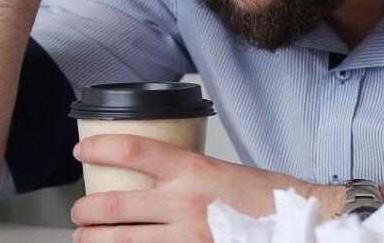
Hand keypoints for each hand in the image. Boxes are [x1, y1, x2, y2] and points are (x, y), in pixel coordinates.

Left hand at [70, 134, 338, 242]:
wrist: (304, 225)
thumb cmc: (270, 200)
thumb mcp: (223, 172)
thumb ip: (186, 176)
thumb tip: (150, 182)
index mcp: (194, 170)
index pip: (133, 149)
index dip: (99, 148)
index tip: (81, 150)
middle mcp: (186, 203)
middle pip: (114, 205)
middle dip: (85, 211)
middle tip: (79, 212)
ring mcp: (188, 237)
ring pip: (122, 240)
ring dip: (94, 240)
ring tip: (84, 238)